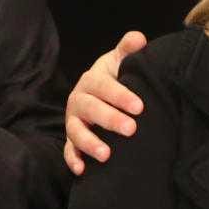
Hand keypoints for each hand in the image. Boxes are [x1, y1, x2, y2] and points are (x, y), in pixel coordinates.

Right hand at [63, 30, 146, 174]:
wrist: (100, 94)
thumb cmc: (115, 78)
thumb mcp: (120, 62)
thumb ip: (128, 49)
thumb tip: (139, 38)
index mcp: (92, 81)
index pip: (103, 86)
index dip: (120, 95)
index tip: (140, 106)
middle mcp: (79, 100)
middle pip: (90, 109)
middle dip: (110, 119)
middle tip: (131, 129)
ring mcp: (74, 121)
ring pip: (76, 132)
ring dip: (90, 143)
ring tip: (106, 154)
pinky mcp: (72, 139)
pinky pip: (68, 150)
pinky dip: (73, 160)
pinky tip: (82, 170)